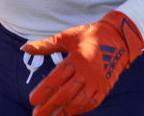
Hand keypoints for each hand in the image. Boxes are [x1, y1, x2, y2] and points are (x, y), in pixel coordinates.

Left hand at [22, 10, 143, 115]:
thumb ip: (46, 45)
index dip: (44, 91)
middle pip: (66, 94)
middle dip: (50, 106)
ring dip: (63, 112)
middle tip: (37, 114)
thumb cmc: (89, 35)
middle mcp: (88, 72)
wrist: (118, 38)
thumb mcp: (67, 36)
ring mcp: (97, 82)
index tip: (32, 100)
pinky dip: (79, 110)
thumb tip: (25, 48)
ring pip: (78, 102)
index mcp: (77, 58)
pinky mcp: (105, 88)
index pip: (57, 78)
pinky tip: (68, 113)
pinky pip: (91, 103)